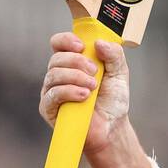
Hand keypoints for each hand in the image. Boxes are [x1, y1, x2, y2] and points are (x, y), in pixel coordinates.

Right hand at [38, 31, 130, 155]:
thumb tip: (99, 42)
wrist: (112, 126)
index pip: (59, 43)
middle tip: (94, 72)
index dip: (66, 40)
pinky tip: (84, 96)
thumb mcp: (119, 72)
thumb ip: (114, 55)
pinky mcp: (48, 107)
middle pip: (57, 58)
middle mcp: (59, 74)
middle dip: (77, 62)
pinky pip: (52, 94)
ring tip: (92, 87)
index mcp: (73, 62)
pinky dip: (69, 92)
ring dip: (76, 77)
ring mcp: (52, 90)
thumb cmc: (113, 99)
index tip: (82, 46)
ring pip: (53, 74)